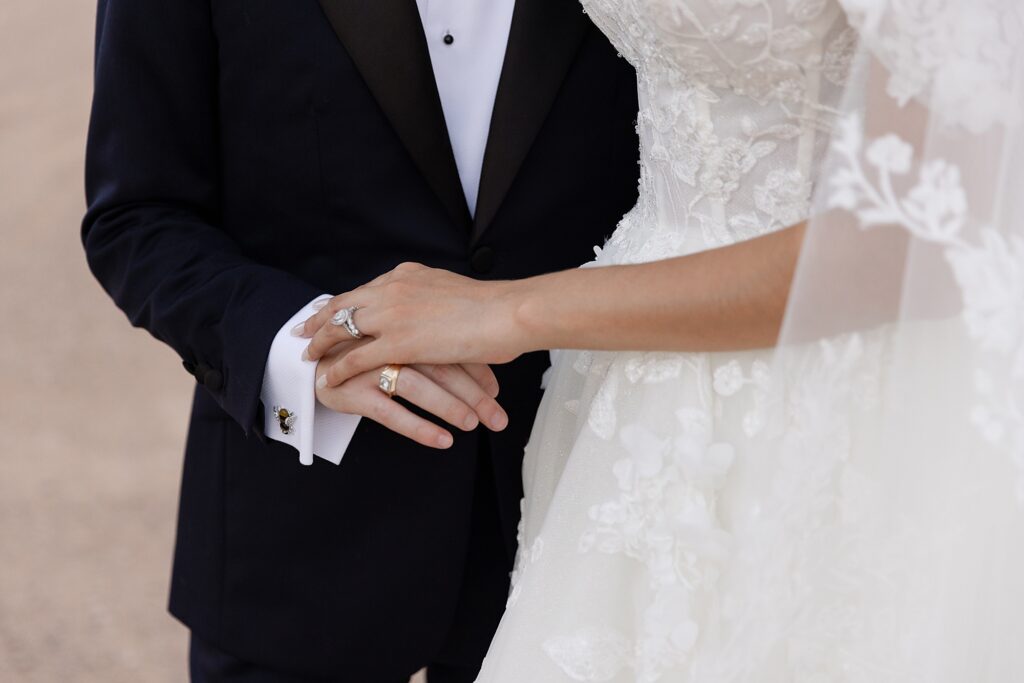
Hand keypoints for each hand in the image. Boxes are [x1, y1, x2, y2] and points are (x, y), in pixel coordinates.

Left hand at [299, 263, 526, 387]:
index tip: (329, 311)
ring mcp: (393, 315)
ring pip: (342, 328)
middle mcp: (393, 289)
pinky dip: (338, 369)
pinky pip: (356, 358)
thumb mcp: (453, 290)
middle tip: (301, 331)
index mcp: (407, 274)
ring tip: (306, 356)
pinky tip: (327, 379)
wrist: (507, 313)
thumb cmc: (493, 307)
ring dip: (320, 343)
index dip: (344, 303)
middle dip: (318, 318)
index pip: (364, 290)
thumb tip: (429, 305)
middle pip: (343, 304)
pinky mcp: (398, 342)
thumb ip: (432, 296)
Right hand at [315, 348, 508, 448]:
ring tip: (472, 425)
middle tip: (497, 419)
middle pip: (439, 365)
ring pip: (416, 386)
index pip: (449, 345)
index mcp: (406, 323)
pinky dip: (419, 427)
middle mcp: (389, 341)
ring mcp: (369, 365)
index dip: (477, 370)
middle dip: (473, 395)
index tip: (498, 392)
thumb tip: (489, 381)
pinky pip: (390, 412)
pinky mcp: (352, 390)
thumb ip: (441, 352)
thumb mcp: (403, 342)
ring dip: (448, 406)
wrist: (311, 357)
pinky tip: (442, 441)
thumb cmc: (366, 351)